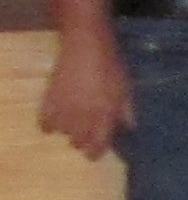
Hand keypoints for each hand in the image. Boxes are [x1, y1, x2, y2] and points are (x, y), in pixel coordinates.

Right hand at [37, 40, 127, 160]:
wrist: (86, 46)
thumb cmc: (111, 66)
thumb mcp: (126, 88)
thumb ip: (127, 111)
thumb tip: (130, 128)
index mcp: (105, 116)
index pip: (98, 145)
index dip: (96, 152)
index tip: (95, 153)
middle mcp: (83, 118)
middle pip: (79, 142)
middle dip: (83, 142)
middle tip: (87, 135)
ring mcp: (64, 110)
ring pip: (63, 134)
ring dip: (68, 132)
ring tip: (74, 125)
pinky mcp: (49, 101)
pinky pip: (44, 123)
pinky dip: (49, 125)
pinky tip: (55, 122)